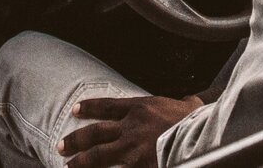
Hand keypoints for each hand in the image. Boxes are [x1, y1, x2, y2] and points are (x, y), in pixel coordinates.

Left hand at [59, 93, 203, 167]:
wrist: (202, 137)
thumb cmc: (197, 121)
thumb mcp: (189, 106)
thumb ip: (186, 104)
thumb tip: (194, 101)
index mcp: (141, 108)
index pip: (108, 106)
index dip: (90, 108)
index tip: (76, 111)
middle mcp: (131, 127)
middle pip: (96, 133)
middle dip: (77, 139)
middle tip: (61, 145)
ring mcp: (132, 149)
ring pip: (98, 155)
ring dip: (81, 161)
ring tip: (68, 166)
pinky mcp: (136, 167)